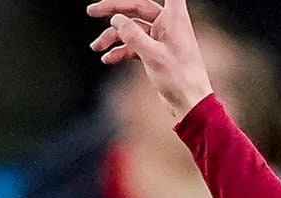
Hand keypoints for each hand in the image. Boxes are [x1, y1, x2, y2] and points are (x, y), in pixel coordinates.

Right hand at [88, 0, 213, 118]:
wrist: (190, 105)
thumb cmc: (179, 79)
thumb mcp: (151, 55)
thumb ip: (132, 34)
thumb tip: (116, 20)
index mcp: (175, 19)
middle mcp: (169, 26)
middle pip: (137, 8)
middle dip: (113, 10)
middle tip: (90, 11)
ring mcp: (162, 40)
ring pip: (133, 29)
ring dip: (113, 36)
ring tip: (95, 47)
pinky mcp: (157, 54)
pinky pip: (135, 46)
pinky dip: (121, 51)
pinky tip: (107, 59)